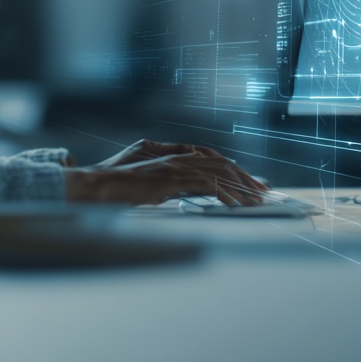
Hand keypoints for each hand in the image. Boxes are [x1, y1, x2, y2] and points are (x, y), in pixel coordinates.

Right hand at [64, 139, 269, 206]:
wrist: (97, 186)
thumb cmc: (117, 186)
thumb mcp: (147, 180)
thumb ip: (166, 180)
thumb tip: (181, 188)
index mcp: (172, 155)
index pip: (211, 159)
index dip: (232, 168)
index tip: (248, 180)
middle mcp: (176, 156)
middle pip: (221, 163)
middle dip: (245, 177)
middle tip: (263, 191)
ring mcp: (175, 166)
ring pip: (218, 173)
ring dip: (240, 187)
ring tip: (256, 200)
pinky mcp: (172, 179)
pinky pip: (207, 186)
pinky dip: (225, 195)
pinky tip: (236, 206)